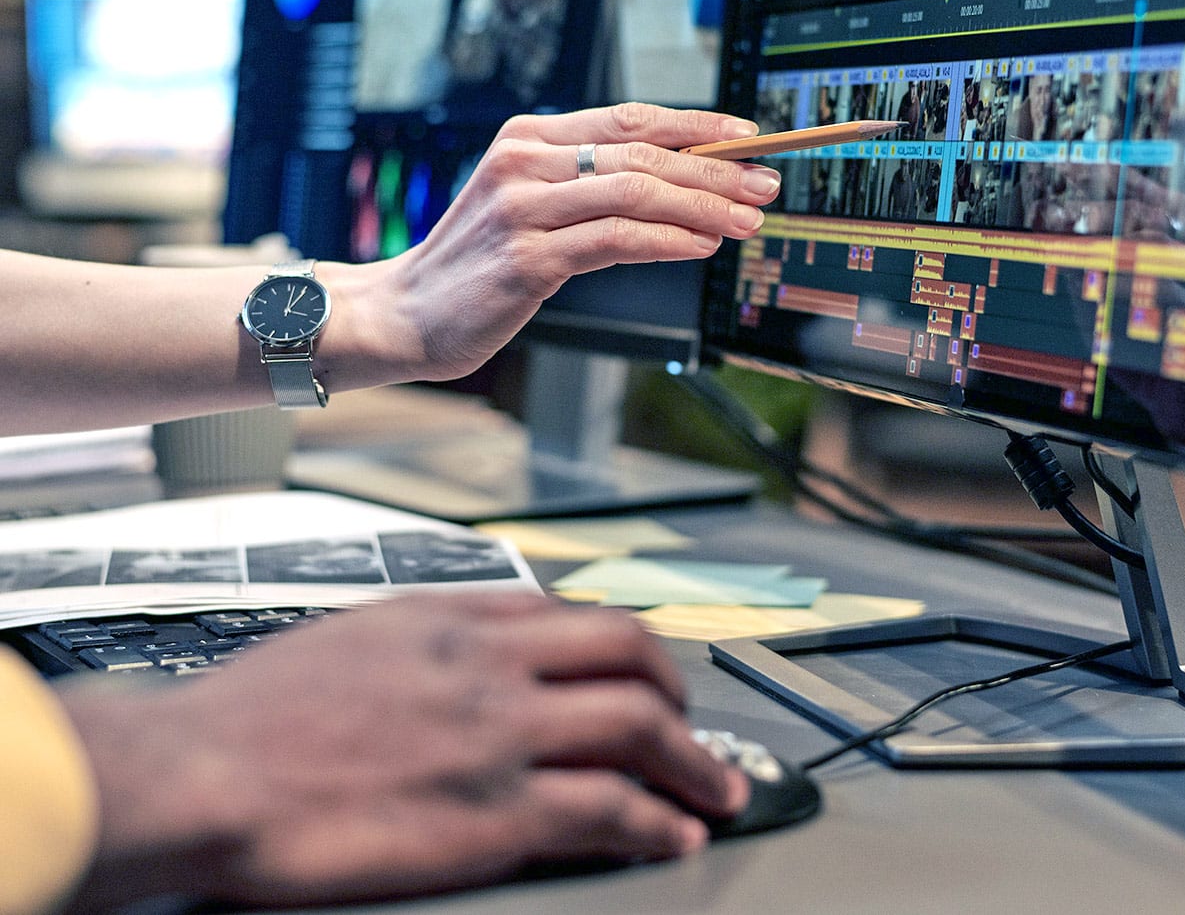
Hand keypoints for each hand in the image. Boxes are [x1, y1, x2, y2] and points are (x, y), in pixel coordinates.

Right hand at [58, 592, 749, 910]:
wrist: (200, 774)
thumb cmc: (252, 715)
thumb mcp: (350, 635)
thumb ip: (425, 636)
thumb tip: (468, 646)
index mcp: (451, 616)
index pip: (569, 614)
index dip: (623, 646)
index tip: (643, 671)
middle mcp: (489, 662)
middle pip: (627, 653)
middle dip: (680, 689)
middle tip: (697, 726)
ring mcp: (499, 733)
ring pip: (638, 725)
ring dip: (695, 762)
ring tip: (719, 790)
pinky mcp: (495, 810)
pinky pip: (608, 808)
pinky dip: (657, 820)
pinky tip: (674, 835)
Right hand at [365, 102, 778, 383]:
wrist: (405, 313)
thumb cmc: (478, 263)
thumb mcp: (530, 204)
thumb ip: (591, 186)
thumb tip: (683, 184)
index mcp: (528, 136)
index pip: (630, 117)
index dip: (696, 125)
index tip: (748, 137)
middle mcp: (523, 162)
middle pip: (642, 152)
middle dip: (715, 169)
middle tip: (765, 184)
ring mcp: (522, 209)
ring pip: (636, 192)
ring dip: (703, 205)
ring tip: (745, 220)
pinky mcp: (526, 259)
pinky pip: (616, 241)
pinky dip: (668, 240)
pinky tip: (701, 245)